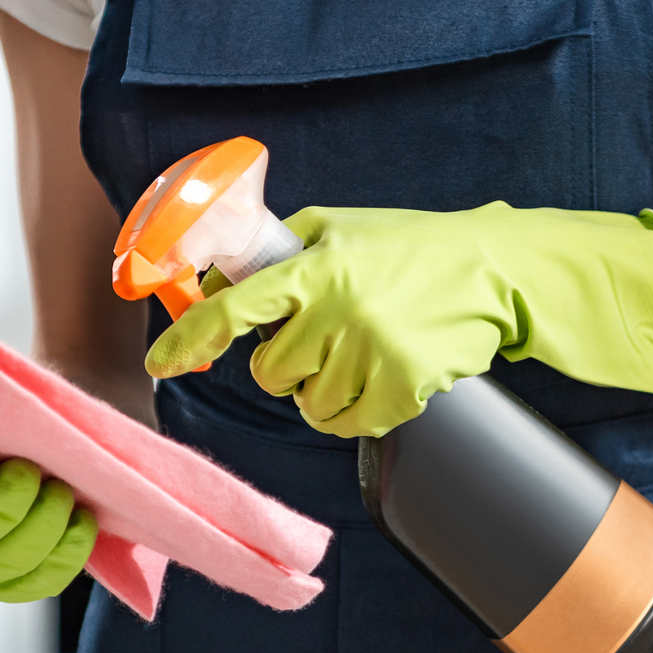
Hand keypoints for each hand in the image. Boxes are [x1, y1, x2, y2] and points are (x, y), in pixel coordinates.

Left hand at [146, 204, 652, 437]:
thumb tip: (212, 281)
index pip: (233, 311)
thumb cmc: (407, 247)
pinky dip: (354, 411)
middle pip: (269, 373)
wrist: (491, 271)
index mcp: (314, 267)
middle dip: (285, 364)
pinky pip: (348, 424)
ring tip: (358, 352)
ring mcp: (372, 351)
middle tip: (322, 338)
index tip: (161, 364)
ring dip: (322, 390)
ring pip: (307, 405)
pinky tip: (378, 376)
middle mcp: (338, 309)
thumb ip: (277, 252)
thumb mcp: (338, 229)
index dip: (190, 341)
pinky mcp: (404, 387)